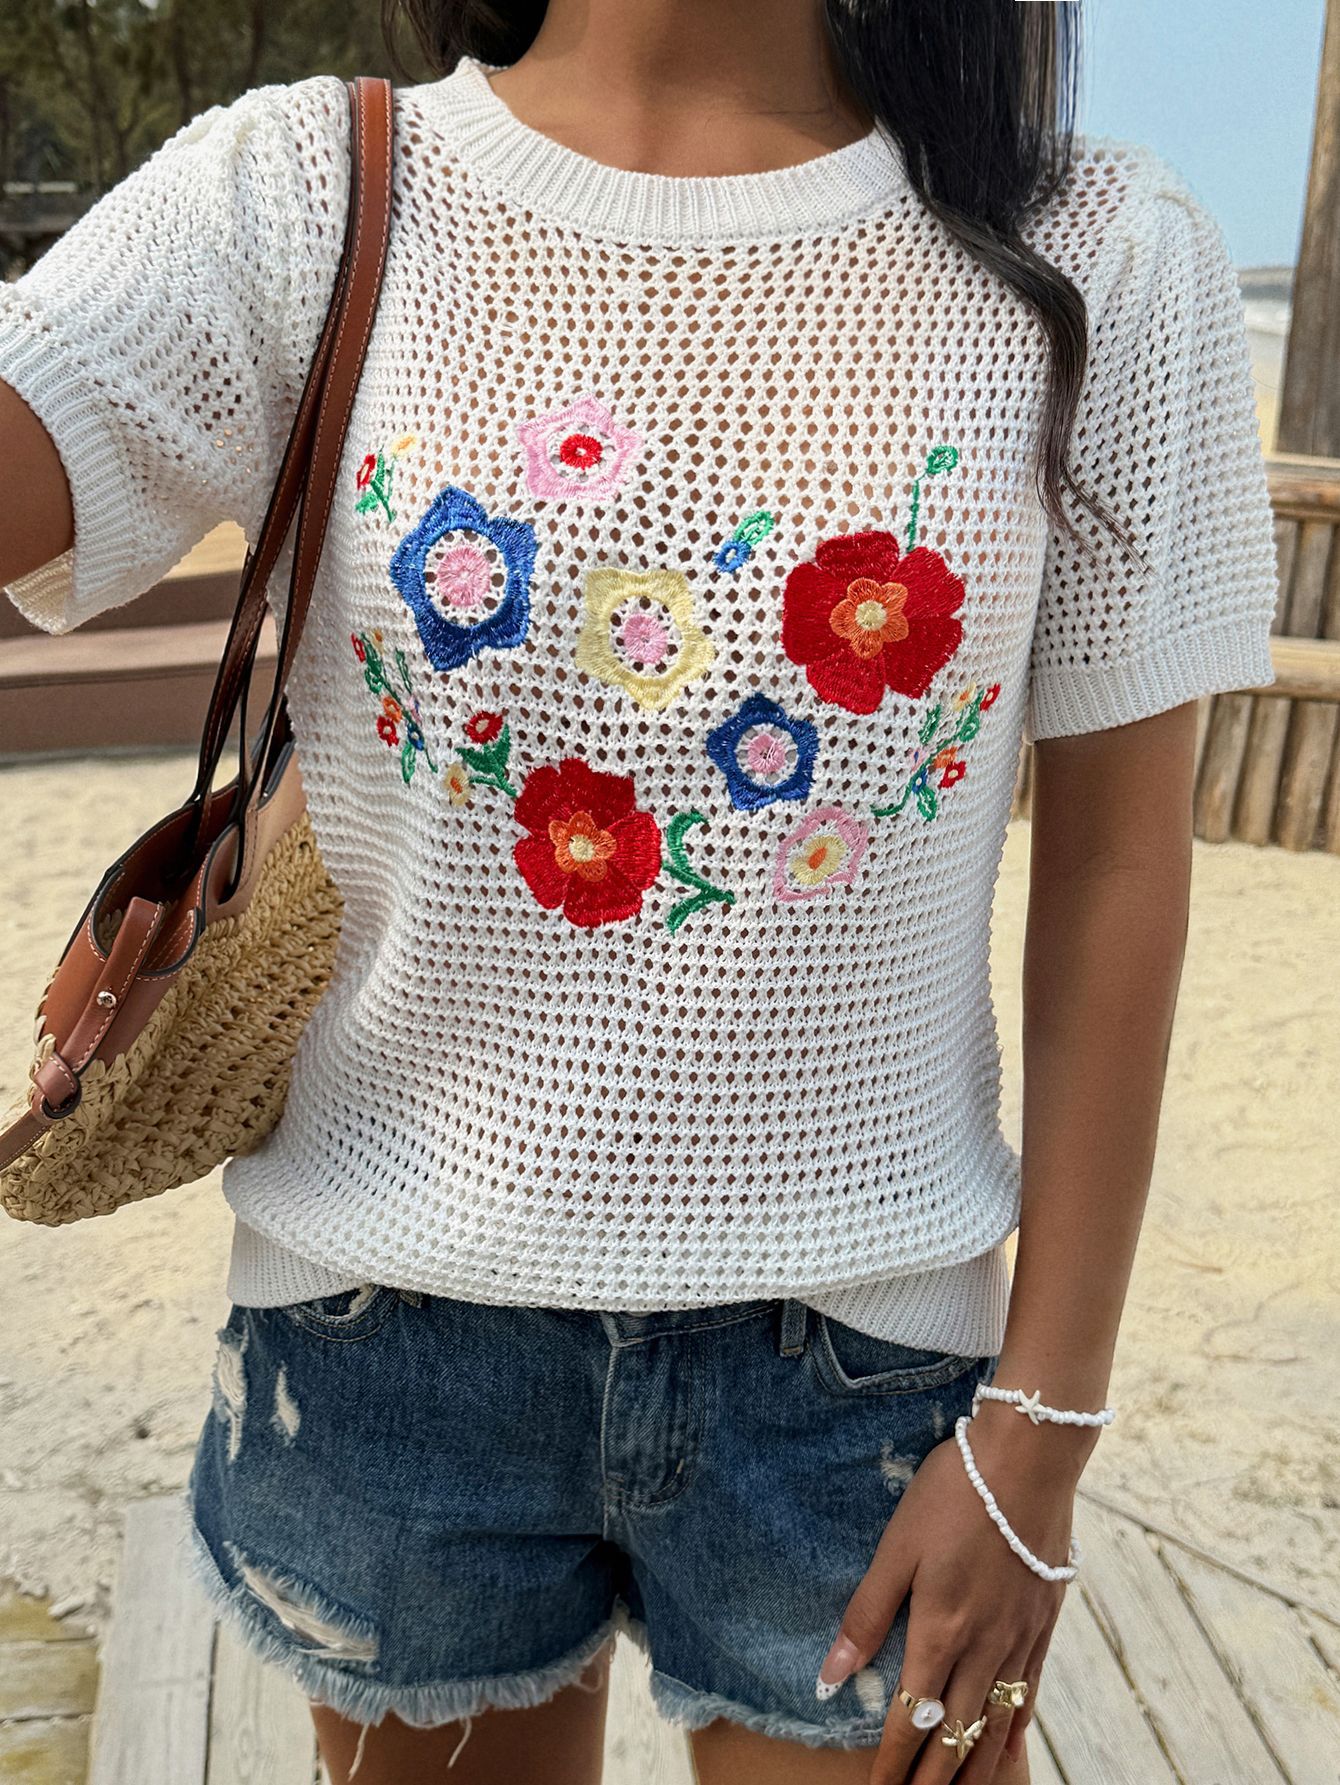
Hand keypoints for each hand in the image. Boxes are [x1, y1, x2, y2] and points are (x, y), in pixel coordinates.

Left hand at [816, 1400, 1098, 1782]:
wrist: (1029, 1458)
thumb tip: (829, 1676)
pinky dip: (1014, 1732)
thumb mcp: (897, 1547)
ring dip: (974, 1771)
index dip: (892, 1765)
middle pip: (955, 1737)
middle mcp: (983, 1648)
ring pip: (996, 1726)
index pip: (910, 1720)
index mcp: (940, 1632)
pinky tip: (1008, 1749)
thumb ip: (867, 1614)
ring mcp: (1019, 1639)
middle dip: (931, 1782)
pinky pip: (1030, 1694)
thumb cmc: (954, 1492)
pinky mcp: (1044, 1623)